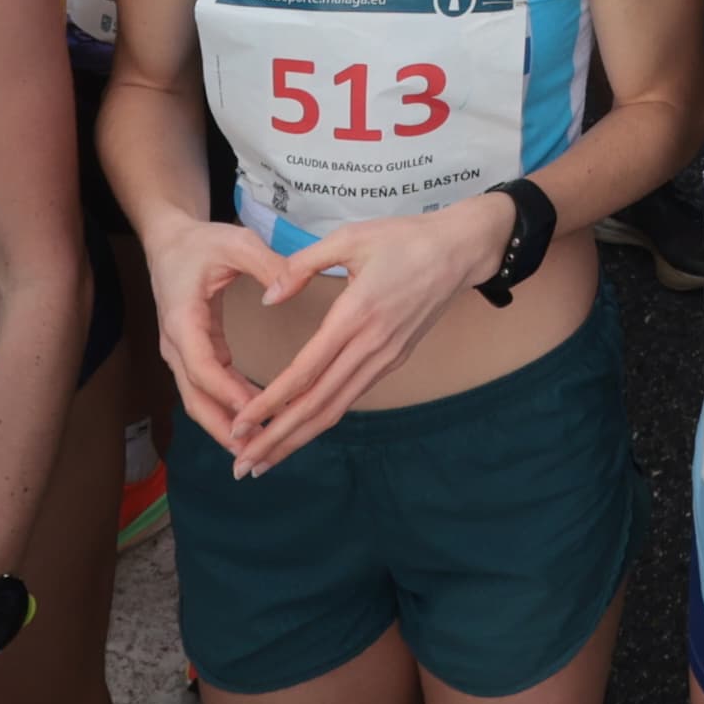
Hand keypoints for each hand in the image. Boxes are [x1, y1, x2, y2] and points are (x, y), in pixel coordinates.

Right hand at [139, 213, 317, 446]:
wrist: (169, 241)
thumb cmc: (202, 241)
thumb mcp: (237, 242)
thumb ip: (266, 263)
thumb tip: (285, 291)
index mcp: (182, 319)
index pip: (203, 367)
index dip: (229, 393)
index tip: (258, 411)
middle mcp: (175, 343)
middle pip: (195, 397)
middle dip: (224, 427)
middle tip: (259, 449)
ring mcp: (180, 351)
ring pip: (198, 399)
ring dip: (225, 424)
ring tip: (261, 444)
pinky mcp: (192, 352)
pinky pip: (207, 387)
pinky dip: (227, 406)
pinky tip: (255, 418)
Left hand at [217, 196, 504, 470]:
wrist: (462, 249)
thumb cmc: (405, 238)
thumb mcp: (350, 237)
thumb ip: (302, 265)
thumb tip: (268, 297)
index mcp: (356, 315)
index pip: (305, 372)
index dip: (269, 402)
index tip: (240, 424)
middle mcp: (371, 346)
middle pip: (318, 405)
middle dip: (278, 438)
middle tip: (244, 466)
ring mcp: (385, 357)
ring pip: (336, 408)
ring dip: (299, 437)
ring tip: (266, 459)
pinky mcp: (393, 359)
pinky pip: (352, 395)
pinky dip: (323, 417)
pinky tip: (301, 427)